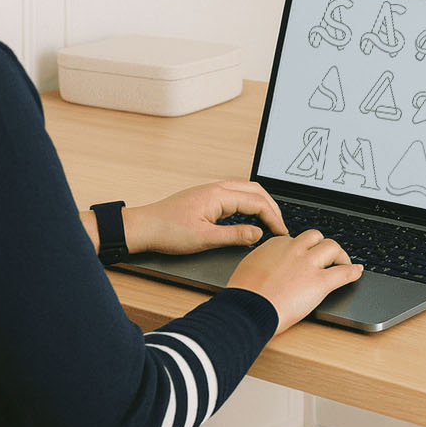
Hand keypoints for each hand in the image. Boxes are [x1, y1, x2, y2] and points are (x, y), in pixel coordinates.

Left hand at [119, 181, 288, 256]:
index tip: (281, 234)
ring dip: (262, 204)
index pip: (257, 202)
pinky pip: (236, 194)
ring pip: (246, 190)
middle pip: (256, 191)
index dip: (273, 218)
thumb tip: (258, 234)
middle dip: (272, 208)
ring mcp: (211, 191)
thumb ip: (235, 236)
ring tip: (270, 222)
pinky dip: (250, 204)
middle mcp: (217, 188)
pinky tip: (250, 217)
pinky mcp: (207, 197)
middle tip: (280, 227)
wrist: (144, 227)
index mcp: (218, 195)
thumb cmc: (168, 231)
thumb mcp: (204, 238)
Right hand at [225, 231, 362, 331]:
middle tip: (326, 256)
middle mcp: (294, 250)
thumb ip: (261, 263)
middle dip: (321, 245)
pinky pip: (343, 273)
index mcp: (275, 245)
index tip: (303, 255)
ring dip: (340, 255)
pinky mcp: (320, 282)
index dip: (301, 248)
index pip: (294, 239)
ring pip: (332, 247)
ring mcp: (309, 265)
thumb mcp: (247, 269)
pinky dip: (353, 272)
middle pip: (316, 237)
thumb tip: (263, 267)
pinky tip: (357, 272)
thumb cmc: (243, 295)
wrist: (248, 309)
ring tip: (343, 262)